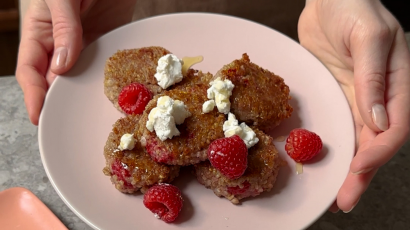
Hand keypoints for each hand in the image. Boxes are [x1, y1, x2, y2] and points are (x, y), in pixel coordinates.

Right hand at [16, 0, 136, 124]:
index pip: (31, 69)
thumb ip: (63, 28)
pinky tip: (112, 92)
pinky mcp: (106, 41)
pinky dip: (105, 79)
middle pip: (56, 79)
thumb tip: (63, 66)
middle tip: (67, 123)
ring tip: (88, 114)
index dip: (33, 94)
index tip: (40, 115)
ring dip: (83, 93)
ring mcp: (84, 43)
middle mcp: (60, 43)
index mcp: (39, 32)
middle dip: (59, 100)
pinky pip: (103, 64)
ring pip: (80, 76)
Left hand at [298, 0, 409, 211]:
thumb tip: (377, 120)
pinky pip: (336, 126)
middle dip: (361, 173)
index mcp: (398, 83)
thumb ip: (373, 78)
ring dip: (346, 168)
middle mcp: (380, 96)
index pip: (395, 127)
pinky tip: (322, 163)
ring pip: (355, 140)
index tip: (358, 168)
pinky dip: (331, 147)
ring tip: (333, 194)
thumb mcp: (368, 36)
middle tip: (343, 199)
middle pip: (374, 142)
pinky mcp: (336, 95)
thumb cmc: (353, 6)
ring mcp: (356, 98)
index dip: (378, 151)